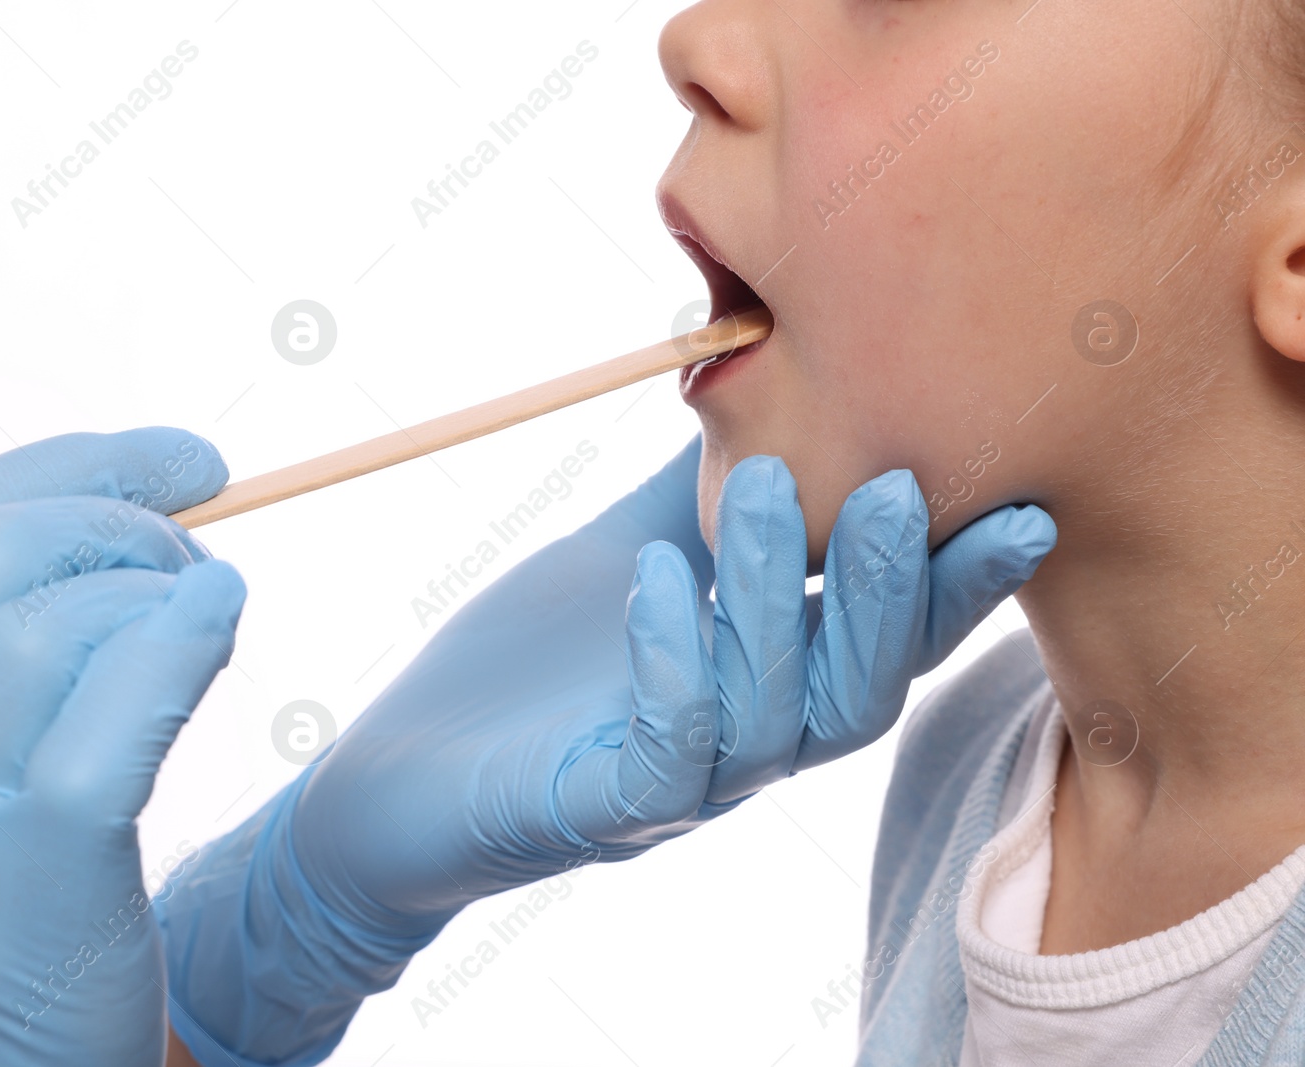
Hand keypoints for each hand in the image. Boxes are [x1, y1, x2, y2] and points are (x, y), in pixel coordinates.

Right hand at [0, 427, 245, 1065]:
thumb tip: (92, 586)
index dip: (68, 468)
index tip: (171, 463)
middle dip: (115, 511)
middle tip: (197, 538)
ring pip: (50, 615)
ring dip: (158, 582)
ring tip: (211, 608)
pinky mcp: (26, 873)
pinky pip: (113, 705)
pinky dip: (181, 638)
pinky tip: (222, 622)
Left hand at [157, 435, 1055, 1064]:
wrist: (408, 770)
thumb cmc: (532, 662)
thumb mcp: (631, 549)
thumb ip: (704, 489)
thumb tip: (768, 376)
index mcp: (770, 684)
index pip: (885, 640)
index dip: (956, 582)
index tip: (1021, 501)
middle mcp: (748, 745)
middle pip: (860, 688)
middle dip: (887, 588)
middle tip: (900, 485)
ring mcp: (682, 789)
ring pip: (776, 715)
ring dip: (776, 600)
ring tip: (757, 490)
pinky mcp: (603, 813)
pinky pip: (667, 750)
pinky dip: (675, 659)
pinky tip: (660, 578)